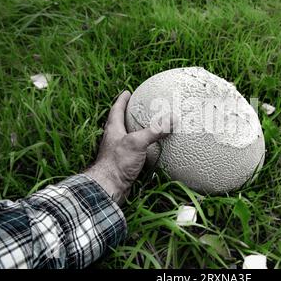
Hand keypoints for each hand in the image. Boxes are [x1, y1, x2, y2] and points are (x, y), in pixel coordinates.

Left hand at [84, 91, 174, 205]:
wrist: (108, 188)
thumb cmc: (117, 163)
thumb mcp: (137, 142)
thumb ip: (155, 130)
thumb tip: (173, 119)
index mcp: (113, 130)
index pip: (116, 110)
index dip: (122, 100)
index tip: (127, 92)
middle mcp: (114, 140)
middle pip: (120, 123)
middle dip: (128, 115)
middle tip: (138, 108)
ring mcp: (118, 153)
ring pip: (127, 139)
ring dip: (136, 133)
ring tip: (148, 128)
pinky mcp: (124, 165)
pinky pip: (135, 153)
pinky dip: (144, 150)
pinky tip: (153, 152)